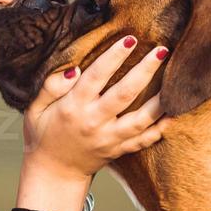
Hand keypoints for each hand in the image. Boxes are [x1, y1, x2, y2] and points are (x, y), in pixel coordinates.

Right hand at [21, 35, 173, 180]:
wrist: (54, 172)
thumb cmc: (44, 134)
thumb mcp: (36, 109)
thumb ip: (51, 87)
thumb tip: (74, 69)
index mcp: (73, 107)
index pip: (96, 77)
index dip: (114, 56)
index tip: (130, 38)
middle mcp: (94, 122)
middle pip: (125, 93)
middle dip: (145, 70)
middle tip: (162, 50)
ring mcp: (109, 139)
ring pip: (141, 119)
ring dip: (159, 100)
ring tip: (175, 81)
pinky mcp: (119, 150)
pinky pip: (144, 140)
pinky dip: (161, 128)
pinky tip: (174, 113)